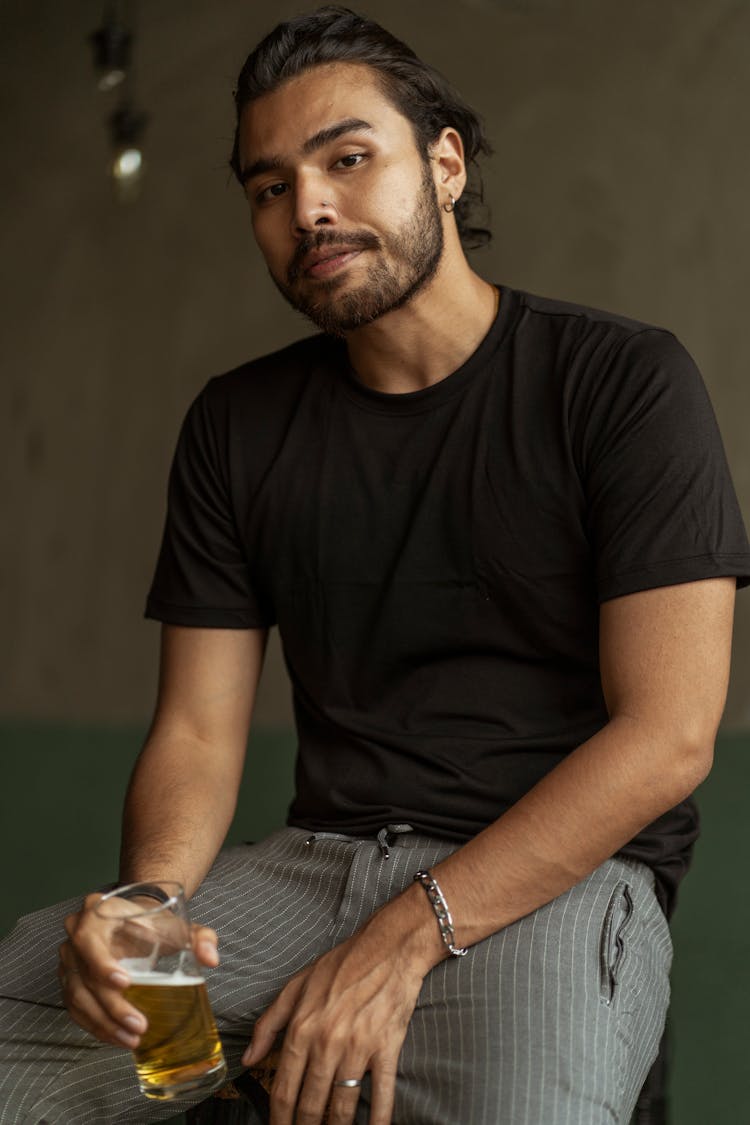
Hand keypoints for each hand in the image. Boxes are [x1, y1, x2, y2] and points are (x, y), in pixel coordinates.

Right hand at [59, 892, 219, 1047]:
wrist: (135, 920)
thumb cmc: (154, 923)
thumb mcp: (178, 925)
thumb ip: (199, 937)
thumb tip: (210, 958)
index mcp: (97, 911)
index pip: (88, 939)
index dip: (102, 963)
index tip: (125, 983)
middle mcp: (75, 933)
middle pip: (83, 976)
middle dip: (111, 1006)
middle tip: (139, 1025)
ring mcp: (68, 958)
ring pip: (77, 997)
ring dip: (102, 1023)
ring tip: (131, 1039)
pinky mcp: (68, 980)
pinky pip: (74, 1008)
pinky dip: (95, 1026)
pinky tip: (116, 1037)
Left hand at [242, 913, 431, 1124]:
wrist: (388, 947)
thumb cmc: (341, 964)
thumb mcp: (296, 986)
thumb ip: (268, 1024)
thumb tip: (248, 1058)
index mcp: (302, 1029)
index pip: (284, 1090)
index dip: (279, 1120)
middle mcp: (327, 1042)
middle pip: (311, 1106)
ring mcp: (358, 1048)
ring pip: (343, 1106)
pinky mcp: (386, 1048)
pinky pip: (382, 1095)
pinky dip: (379, 1119)